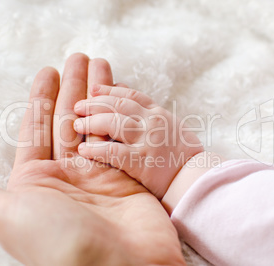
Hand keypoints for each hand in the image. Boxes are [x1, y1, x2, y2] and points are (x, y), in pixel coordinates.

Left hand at [0, 54, 184, 264]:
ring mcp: (98, 174)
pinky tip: (120, 96)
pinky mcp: (124, 176)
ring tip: (100, 65)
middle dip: (73, 87)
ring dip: (97, 95)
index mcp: (36, 181)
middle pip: (68, 120)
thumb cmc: (59, 243)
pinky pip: (119, 139)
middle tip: (78, 57)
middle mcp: (67, 175)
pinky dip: (119, 117)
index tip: (47, 71)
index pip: (36, 129)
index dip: (40, 99)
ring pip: (95, 124)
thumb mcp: (7, 214)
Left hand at [72, 84, 203, 198]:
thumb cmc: (183, 153)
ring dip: (92, 122)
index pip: (130, 95)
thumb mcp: (171, 125)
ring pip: (114, 123)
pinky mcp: (142, 162)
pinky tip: (83, 150)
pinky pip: (113, 152)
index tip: (93, 89)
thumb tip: (129, 95)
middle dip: (95, 103)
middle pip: (118, 106)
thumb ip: (150, 113)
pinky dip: (96, 150)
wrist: (197, 177)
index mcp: (158, 113)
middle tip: (77, 106)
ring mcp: (147, 141)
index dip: (109, 90)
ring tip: (76, 125)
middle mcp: (152, 122)